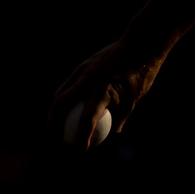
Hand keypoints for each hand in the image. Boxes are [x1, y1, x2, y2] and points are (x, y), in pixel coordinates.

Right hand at [48, 36, 167, 151]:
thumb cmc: (141, 74)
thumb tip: (112, 133)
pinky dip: (63, 97)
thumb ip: (121, 116)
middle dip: (53, 124)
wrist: (140, 44)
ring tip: (53, 125)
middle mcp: (88, 80)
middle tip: (54, 139)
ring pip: (60, 93)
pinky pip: (68, 84)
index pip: (87, 119)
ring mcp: (83, 71)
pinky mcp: (82, 66)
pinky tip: (63, 107)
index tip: (81, 149)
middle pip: (61, 104)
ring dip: (54, 110)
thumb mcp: (135, 98)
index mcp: (104, 91)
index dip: (82, 136)